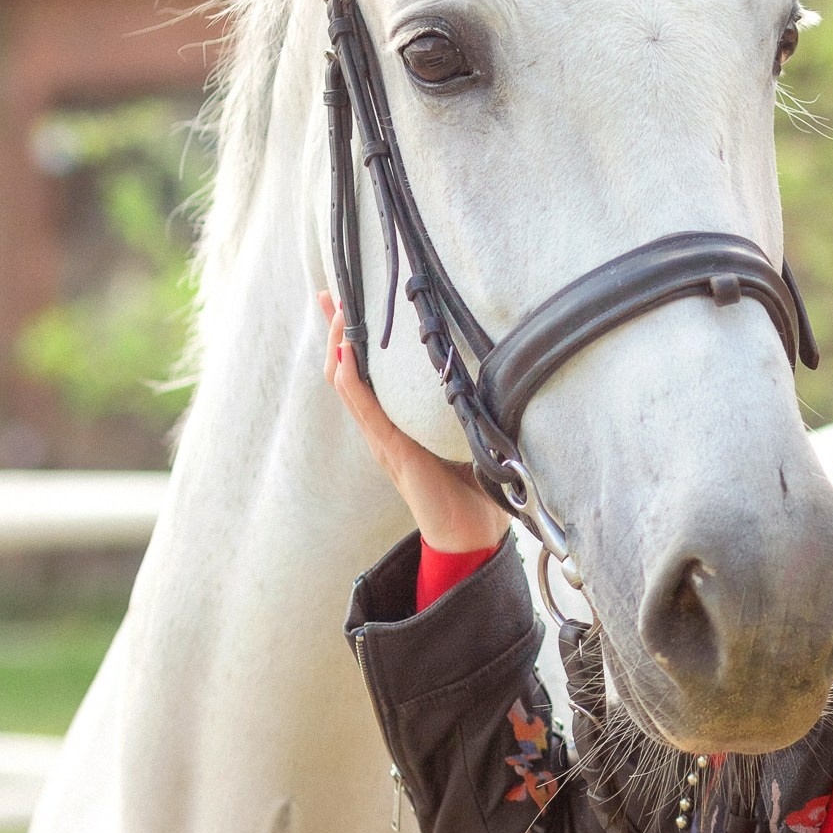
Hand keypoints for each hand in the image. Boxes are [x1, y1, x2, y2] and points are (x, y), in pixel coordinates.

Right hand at [317, 290, 508, 554]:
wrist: (472, 539)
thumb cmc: (478, 495)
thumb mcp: (474, 439)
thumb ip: (473, 411)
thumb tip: (501, 374)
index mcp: (401, 427)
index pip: (369, 376)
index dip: (355, 341)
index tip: (352, 303)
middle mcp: (385, 430)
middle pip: (348, 371)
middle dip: (338, 331)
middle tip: (332, 292)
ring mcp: (384, 439)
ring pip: (347, 383)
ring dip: (339, 344)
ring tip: (336, 308)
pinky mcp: (392, 450)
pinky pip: (363, 406)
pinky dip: (352, 376)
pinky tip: (348, 349)